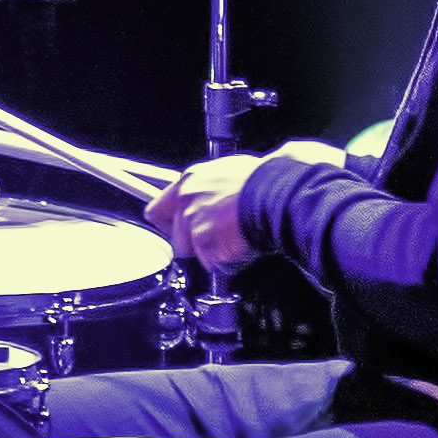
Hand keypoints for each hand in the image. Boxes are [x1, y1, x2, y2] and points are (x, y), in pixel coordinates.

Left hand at [154, 141, 330, 267]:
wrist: (279, 191)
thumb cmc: (265, 181)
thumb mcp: (230, 174)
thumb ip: (211, 190)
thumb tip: (212, 200)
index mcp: (190, 180)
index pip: (157, 211)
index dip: (170, 226)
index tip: (178, 232)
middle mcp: (186, 200)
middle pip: (175, 238)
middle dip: (194, 246)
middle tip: (217, 241)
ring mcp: (194, 222)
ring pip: (195, 253)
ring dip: (214, 254)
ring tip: (237, 241)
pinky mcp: (206, 242)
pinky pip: (215, 263)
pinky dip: (229, 262)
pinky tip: (244, 247)